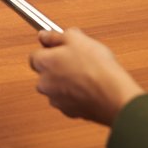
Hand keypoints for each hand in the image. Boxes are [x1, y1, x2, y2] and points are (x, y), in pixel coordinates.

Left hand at [29, 28, 143, 125]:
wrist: (112, 96)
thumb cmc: (96, 66)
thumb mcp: (77, 38)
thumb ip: (56, 36)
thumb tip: (44, 35)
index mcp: (43, 64)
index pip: (35, 55)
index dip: (49, 50)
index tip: (60, 47)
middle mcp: (44, 84)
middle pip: (45, 72)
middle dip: (58, 67)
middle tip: (76, 59)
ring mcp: (55, 100)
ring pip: (57, 87)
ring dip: (67, 81)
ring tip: (86, 74)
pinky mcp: (69, 112)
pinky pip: (68, 100)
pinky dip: (76, 95)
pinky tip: (90, 88)